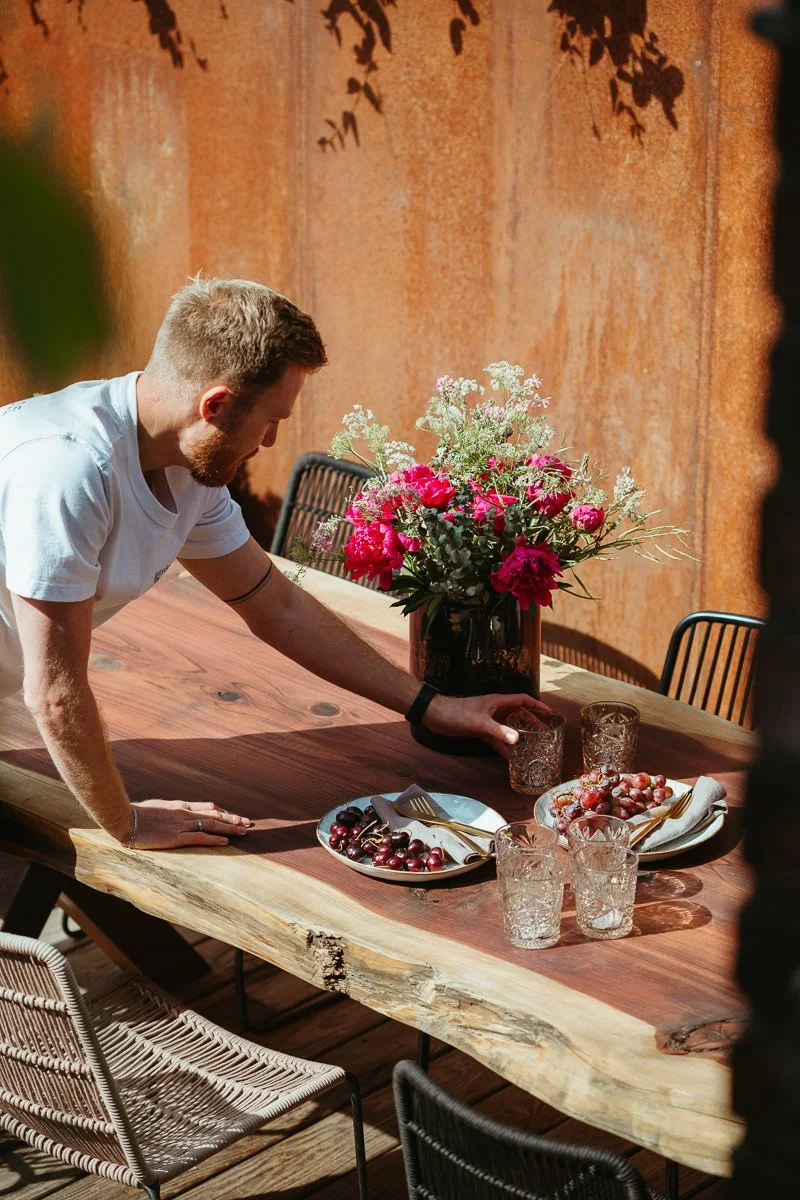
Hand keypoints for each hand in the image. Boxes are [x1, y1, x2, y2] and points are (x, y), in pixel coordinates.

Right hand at [123, 799, 251, 849]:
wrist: (123, 818)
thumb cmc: (136, 814)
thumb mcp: (156, 808)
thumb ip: (168, 810)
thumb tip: (173, 813)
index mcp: (180, 806)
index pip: (207, 807)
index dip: (223, 812)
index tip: (235, 815)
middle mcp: (184, 813)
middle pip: (214, 815)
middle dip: (232, 819)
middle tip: (248, 823)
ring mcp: (180, 824)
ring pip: (211, 825)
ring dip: (229, 828)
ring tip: (244, 832)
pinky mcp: (175, 837)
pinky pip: (199, 838)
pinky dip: (214, 840)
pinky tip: (225, 842)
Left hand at [423, 693, 553, 757]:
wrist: (435, 715)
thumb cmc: (457, 713)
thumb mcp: (480, 723)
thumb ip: (499, 731)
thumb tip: (518, 740)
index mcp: (498, 702)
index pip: (522, 700)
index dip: (536, 705)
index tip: (549, 713)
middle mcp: (495, 708)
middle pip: (517, 713)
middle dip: (531, 722)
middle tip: (544, 732)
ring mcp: (487, 718)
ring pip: (507, 726)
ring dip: (518, 734)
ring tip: (531, 744)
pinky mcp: (479, 728)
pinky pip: (495, 736)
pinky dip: (502, 744)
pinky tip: (508, 755)